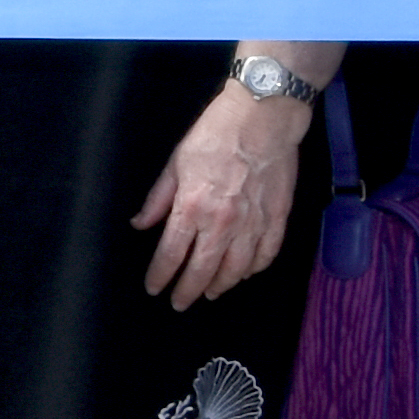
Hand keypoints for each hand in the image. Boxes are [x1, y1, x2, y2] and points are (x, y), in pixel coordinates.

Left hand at [133, 73, 315, 310]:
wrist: (262, 115)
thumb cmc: (215, 132)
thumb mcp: (176, 162)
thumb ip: (158, 198)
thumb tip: (140, 224)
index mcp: (191, 208)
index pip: (171, 255)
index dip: (160, 276)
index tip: (154, 288)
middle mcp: (221, 223)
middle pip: (202, 270)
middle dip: (188, 291)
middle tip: (180, 303)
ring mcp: (253, 223)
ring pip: (236, 270)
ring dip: (221, 285)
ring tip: (211, 292)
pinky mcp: (277, 218)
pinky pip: (266, 254)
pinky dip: (254, 269)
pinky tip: (245, 273)